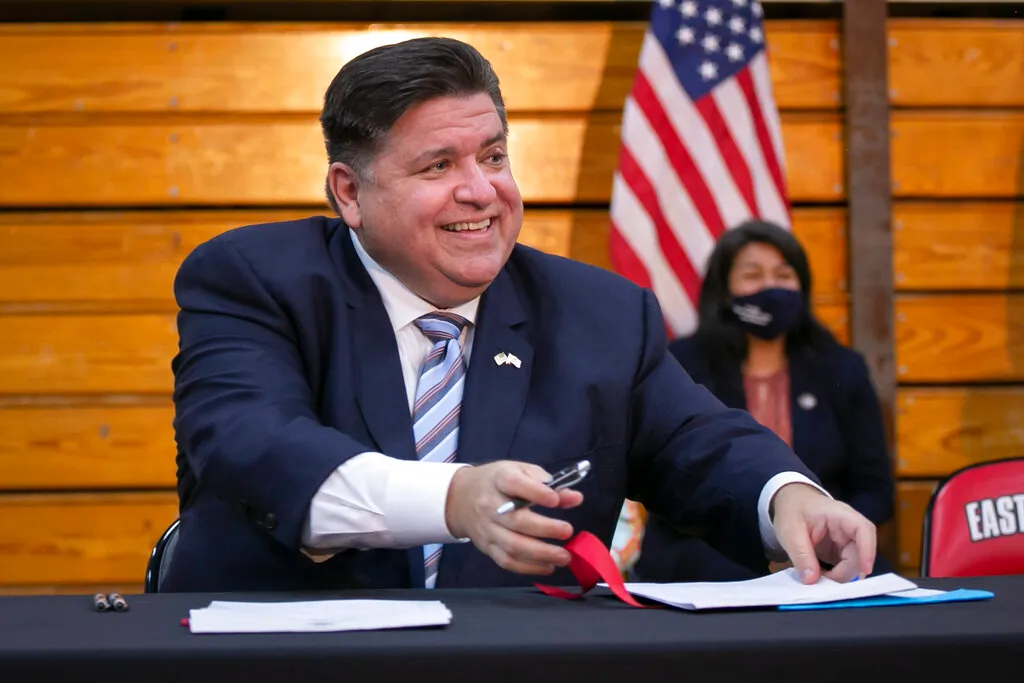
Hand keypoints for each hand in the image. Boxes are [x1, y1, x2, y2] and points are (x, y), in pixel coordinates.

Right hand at [445, 461, 583, 574]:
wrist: (460, 498)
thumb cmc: (497, 482)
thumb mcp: (521, 471)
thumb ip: (548, 484)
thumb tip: (575, 498)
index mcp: (499, 479)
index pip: (514, 484)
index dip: (536, 493)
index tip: (556, 499)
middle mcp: (490, 505)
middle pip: (516, 520)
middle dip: (545, 528)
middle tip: (568, 531)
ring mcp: (487, 529)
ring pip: (513, 546)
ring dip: (541, 554)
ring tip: (564, 556)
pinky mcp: (487, 547)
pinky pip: (507, 562)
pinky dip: (529, 568)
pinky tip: (548, 567)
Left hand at [770, 483, 875, 583]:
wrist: (790, 502)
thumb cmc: (792, 509)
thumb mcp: (790, 531)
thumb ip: (801, 554)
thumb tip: (811, 580)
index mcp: (839, 515)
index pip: (863, 529)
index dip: (868, 550)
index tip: (865, 570)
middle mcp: (848, 528)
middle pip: (860, 553)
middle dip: (846, 572)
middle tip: (824, 584)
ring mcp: (846, 541)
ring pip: (854, 563)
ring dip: (841, 576)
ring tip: (819, 580)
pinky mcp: (841, 551)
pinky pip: (846, 567)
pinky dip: (836, 576)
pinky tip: (821, 578)